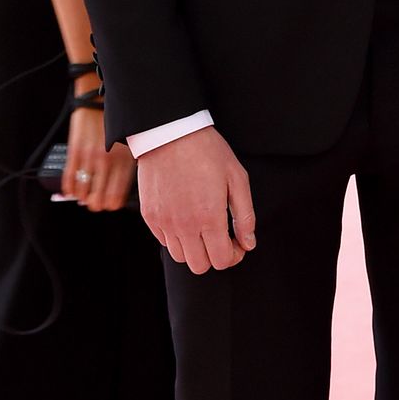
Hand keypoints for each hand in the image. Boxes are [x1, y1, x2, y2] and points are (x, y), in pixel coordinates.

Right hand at [62, 105, 136, 211]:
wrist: (98, 101)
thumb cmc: (116, 124)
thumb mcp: (130, 145)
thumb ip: (127, 167)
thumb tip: (120, 190)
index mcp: (124, 161)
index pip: (116, 198)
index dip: (111, 205)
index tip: (109, 203)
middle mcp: (107, 162)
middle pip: (98, 201)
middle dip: (96, 203)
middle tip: (95, 199)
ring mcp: (89, 158)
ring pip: (82, 194)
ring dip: (82, 196)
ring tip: (85, 192)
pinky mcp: (74, 153)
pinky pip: (69, 181)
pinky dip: (69, 189)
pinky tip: (73, 188)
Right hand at [137, 126, 255, 273]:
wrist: (170, 133)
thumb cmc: (208, 152)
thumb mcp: (237, 177)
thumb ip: (244, 215)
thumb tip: (249, 244)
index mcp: (209, 217)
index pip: (221, 260)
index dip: (233, 256)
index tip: (237, 243)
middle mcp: (184, 225)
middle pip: (200, 266)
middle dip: (215, 255)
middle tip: (222, 237)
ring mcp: (164, 223)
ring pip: (181, 258)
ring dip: (195, 249)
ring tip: (203, 227)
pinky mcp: (150, 217)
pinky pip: (164, 241)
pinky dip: (177, 237)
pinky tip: (187, 217)